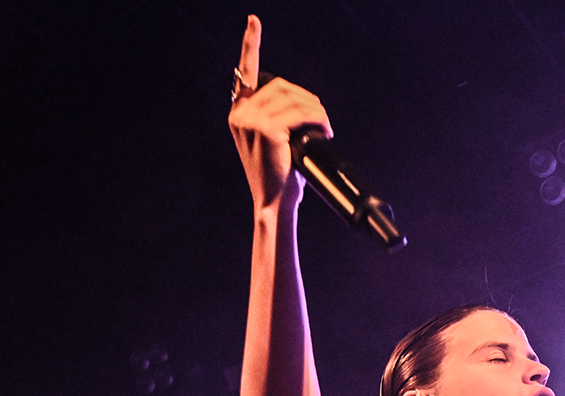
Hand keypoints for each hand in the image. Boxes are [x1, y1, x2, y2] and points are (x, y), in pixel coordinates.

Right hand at [227, 15, 331, 212]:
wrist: (273, 204)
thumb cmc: (278, 178)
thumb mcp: (274, 144)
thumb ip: (277, 120)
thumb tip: (304, 105)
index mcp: (239, 113)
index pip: (245, 73)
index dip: (250, 44)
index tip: (253, 21)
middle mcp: (240, 113)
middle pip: (281, 86)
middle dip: (307, 99)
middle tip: (322, 119)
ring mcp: (250, 120)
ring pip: (292, 99)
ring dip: (316, 111)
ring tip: (325, 128)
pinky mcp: (266, 129)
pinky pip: (299, 114)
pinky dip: (317, 120)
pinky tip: (324, 131)